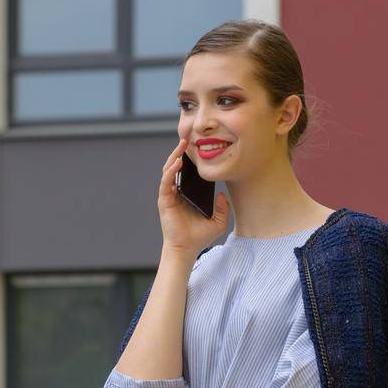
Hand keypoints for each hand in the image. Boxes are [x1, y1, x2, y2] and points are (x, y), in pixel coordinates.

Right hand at [158, 137, 230, 255]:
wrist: (186, 249)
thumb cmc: (199, 237)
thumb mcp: (218, 222)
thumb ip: (223, 209)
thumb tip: (223, 196)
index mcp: (187, 194)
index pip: (187, 172)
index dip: (191, 159)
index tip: (198, 146)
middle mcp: (176, 192)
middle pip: (176, 166)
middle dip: (181, 151)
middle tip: (188, 139)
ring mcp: (169, 195)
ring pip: (169, 170)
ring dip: (174, 156)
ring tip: (182, 145)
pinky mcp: (164, 200)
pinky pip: (166, 181)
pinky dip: (170, 171)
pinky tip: (177, 163)